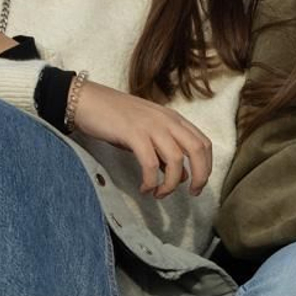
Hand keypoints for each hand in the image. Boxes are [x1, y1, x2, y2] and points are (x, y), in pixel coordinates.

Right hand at [71, 81, 212, 197]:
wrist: (89, 100)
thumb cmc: (117, 119)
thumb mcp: (148, 133)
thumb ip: (166, 152)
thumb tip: (182, 176)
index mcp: (174, 119)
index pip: (203, 143)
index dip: (207, 166)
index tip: (198, 185)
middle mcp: (168, 121)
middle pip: (198, 150)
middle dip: (199, 176)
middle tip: (192, 194)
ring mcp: (151, 126)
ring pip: (176, 159)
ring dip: (171, 183)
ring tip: (159, 195)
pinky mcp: (133, 133)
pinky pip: (150, 163)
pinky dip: (151, 180)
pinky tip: (144, 188)